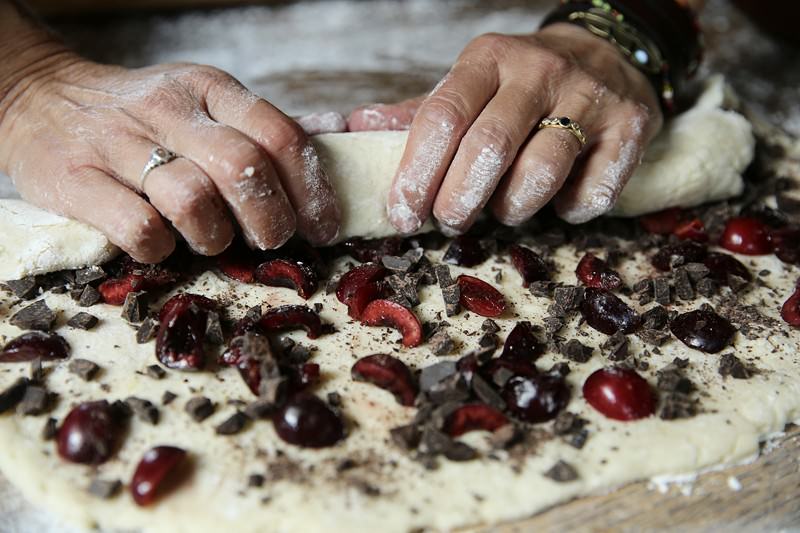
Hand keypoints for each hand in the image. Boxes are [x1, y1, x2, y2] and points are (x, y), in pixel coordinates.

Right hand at [0, 55, 340, 262]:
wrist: (39, 100)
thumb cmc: (143, 117)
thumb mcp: (201, 103)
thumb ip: (260, 127)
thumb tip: (335, 139)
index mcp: (208, 88)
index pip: (280, 136)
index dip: (312, 191)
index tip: (323, 227)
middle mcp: (166, 109)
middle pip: (244, 169)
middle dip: (272, 220)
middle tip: (271, 240)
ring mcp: (117, 143)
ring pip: (193, 201)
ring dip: (216, 238)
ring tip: (212, 240)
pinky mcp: (75, 180)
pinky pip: (139, 230)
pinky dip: (162, 250)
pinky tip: (163, 244)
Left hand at [349, 23, 662, 233]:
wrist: (605, 57)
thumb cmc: (521, 88)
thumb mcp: (470, 88)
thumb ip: (419, 115)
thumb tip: (358, 130)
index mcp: (488, 58)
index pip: (443, 117)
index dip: (417, 174)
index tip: (403, 215)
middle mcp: (540, 70)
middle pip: (489, 148)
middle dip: (459, 201)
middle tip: (448, 222)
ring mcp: (590, 95)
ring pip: (541, 173)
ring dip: (512, 210)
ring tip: (503, 211)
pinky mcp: (631, 125)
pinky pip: (594, 191)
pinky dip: (569, 211)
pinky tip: (559, 202)